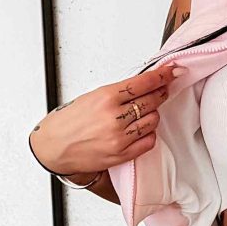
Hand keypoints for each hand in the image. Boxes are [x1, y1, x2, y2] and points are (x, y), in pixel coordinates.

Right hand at [29, 61, 175, 181]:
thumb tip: (143, 85)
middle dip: (160, 93)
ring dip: (153, 114)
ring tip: (143, 113)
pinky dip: (149, 134)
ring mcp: (119, 137)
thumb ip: (118, 93)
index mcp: (105, 97)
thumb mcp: (92, 97)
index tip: (173, 71)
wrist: (53, 147)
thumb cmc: (69, 122)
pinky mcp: (121, 154)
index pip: (143, 83)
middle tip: (162, 90)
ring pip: (153, 120)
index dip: (163, 76)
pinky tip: (141, 130)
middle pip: (152, 100)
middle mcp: (114, 117)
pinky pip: (148, 141)